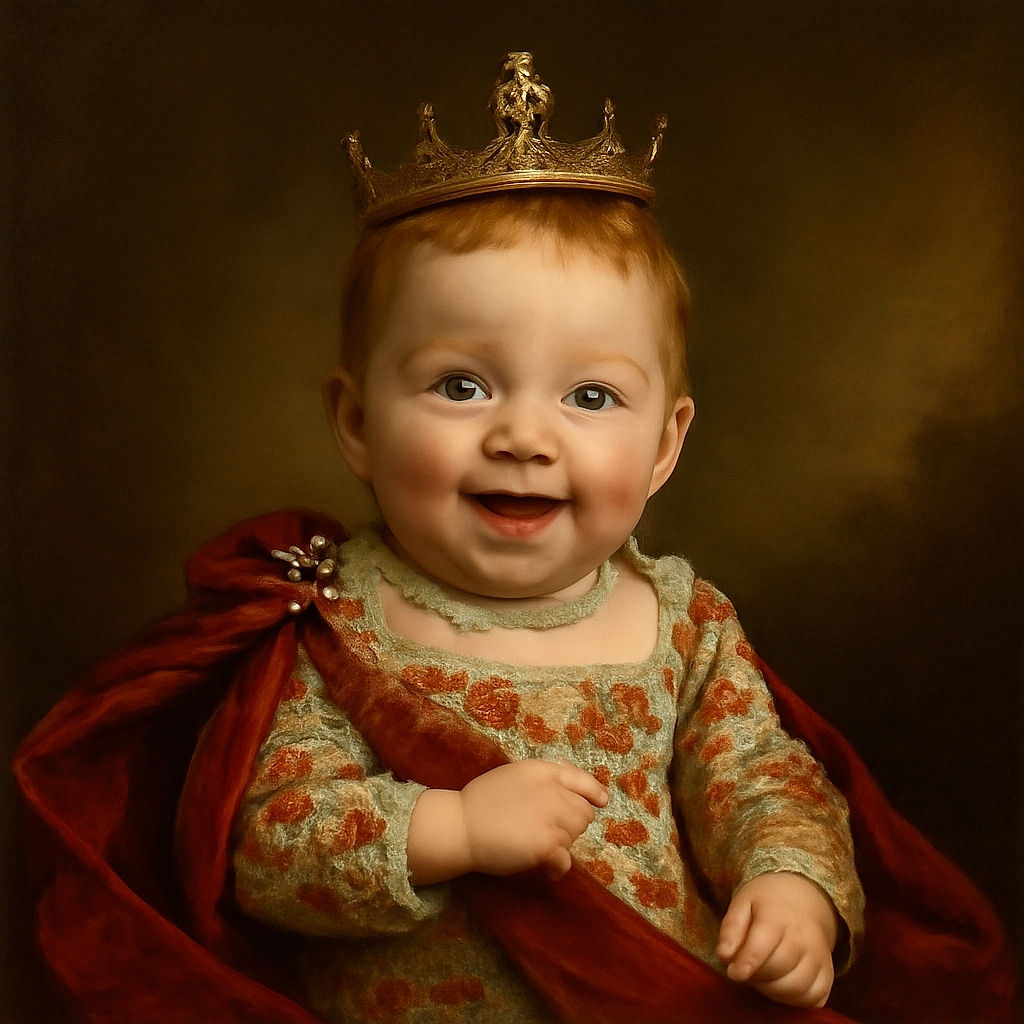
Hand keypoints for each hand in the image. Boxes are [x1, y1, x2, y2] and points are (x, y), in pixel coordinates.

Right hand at [407, 760, 607, 884]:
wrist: (461, 826)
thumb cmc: (480, 802)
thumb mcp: (513, 776)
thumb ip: (541, 780)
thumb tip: (568, 789)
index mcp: (541, 771)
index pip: (579, 778)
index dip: (594, 791)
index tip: (601, 801)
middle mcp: (551, 791)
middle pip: (583, 811)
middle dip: (572, 823)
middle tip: (551, 832)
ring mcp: (550, 818)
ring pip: (576, 835)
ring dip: (563, 843)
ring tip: (542, 846)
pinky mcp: (546, 845)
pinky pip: (566, 859)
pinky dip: (559, 867)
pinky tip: (549, 869)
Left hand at [716, 872, 838, 1008]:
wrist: (804, 900)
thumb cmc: (766, 904)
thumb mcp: (742, 903)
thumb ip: (731, 928)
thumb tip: (724, 955)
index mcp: (777, 916)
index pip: (762, 945)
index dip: (745, 963)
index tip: (733, 972)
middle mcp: (803, 938)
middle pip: (778, 969)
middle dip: (756, 977)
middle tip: (745, 970)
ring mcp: (819, 957)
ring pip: (797, 988)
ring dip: (772, 991)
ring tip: (760, 977)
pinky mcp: (827, 974)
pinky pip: (814, 999)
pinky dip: (795, 1000)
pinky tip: (780, 986)